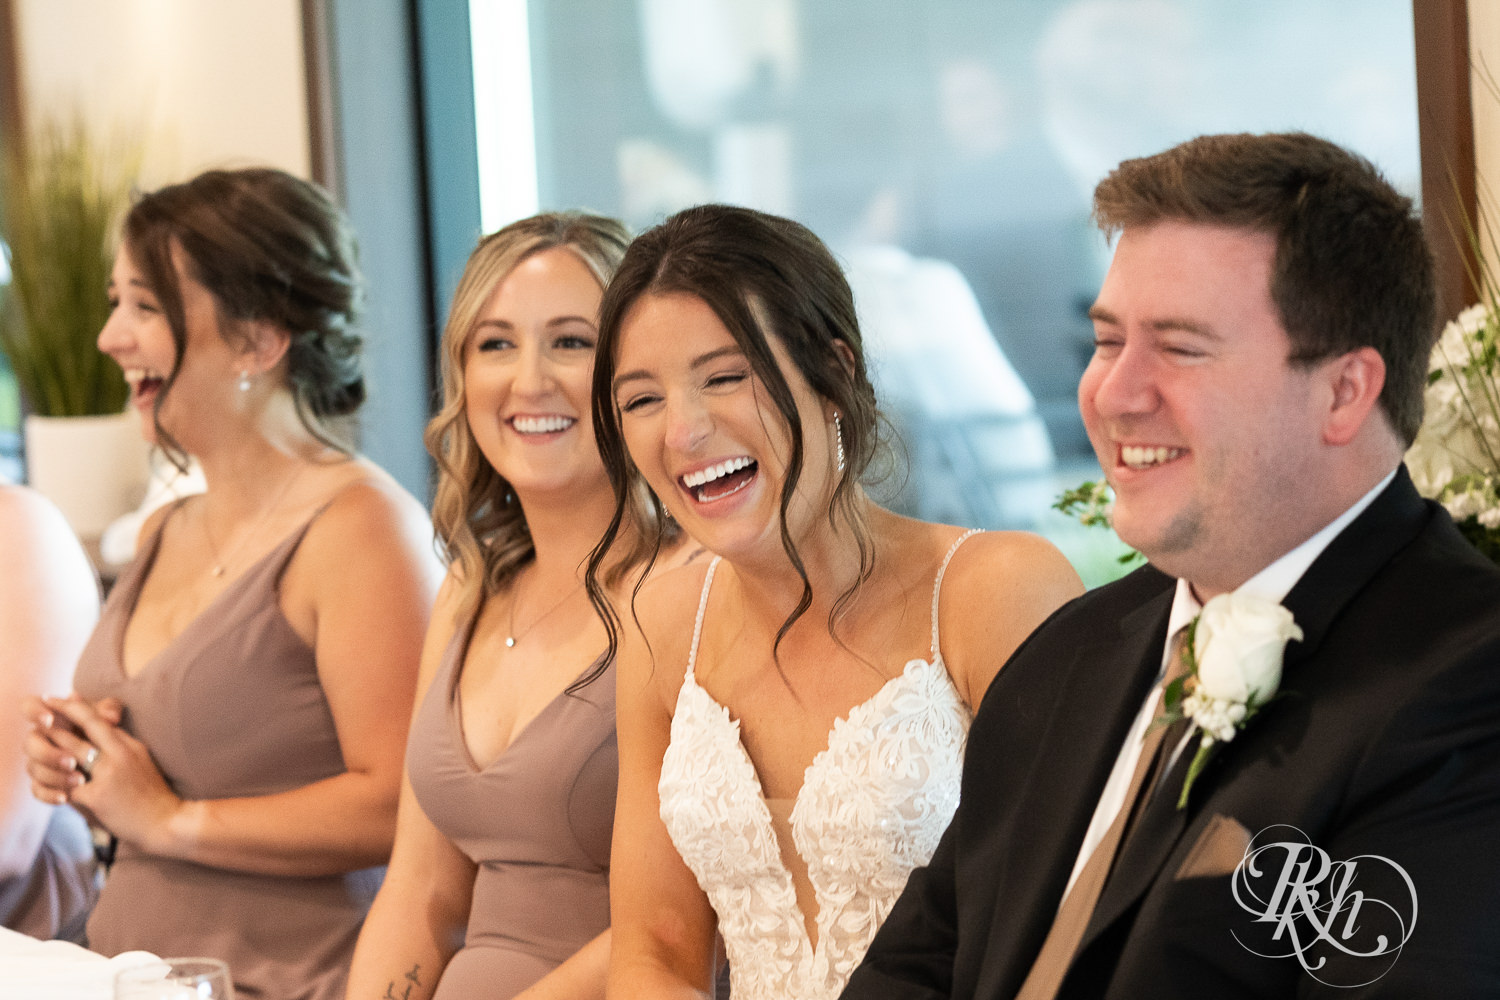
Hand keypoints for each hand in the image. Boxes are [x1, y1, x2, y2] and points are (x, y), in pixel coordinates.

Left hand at [34, 695, 181, 850]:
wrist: (166, 820)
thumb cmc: (152, 791)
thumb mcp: (141, 758)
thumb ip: (121, 741)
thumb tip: (104, 722)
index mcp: (128, 744)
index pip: (96, 718)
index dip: (72, 707)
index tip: (56, 698)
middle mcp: (118, 754)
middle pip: (79, 732)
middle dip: (54, 724)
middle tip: (39, 720)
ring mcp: (108, 775)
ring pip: (68, 754)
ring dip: (50, 752)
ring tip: (39, 749)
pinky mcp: (97, 797)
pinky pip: (67, 787)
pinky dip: (56, 787)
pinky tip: (52, 788)